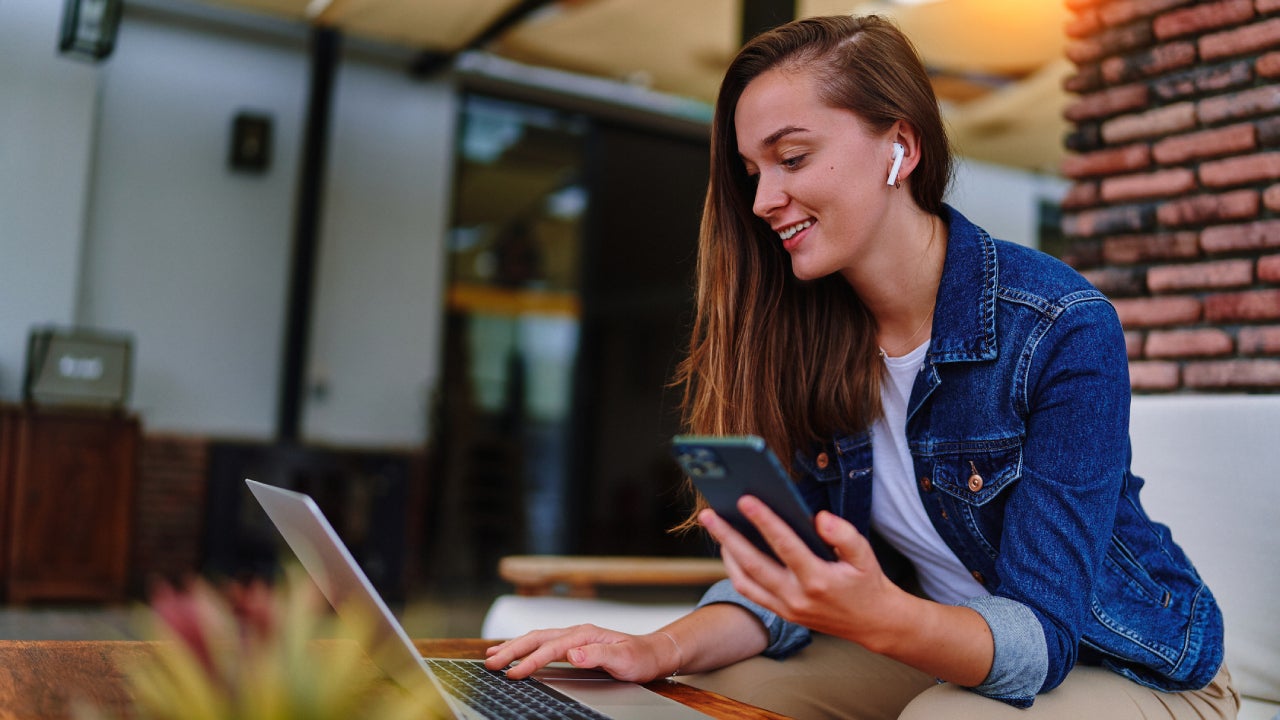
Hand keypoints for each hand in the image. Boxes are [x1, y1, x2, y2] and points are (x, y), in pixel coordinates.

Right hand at [484, 625, 679, 681]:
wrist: (653, 653)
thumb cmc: (640, 658)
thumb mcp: (624, 659)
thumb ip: (598, 655)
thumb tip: (572, 653)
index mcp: (585, 634)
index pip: (551, 648)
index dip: (530, 661)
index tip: (513, 673)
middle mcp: (576, 632)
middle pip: (536, 638)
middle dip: (511, 650)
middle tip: (490, 663)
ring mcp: (574, 637)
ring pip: (536, 638)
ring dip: (514, 646)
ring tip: (492, 655)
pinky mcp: (573, 644)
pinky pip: (543, 643)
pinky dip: (525, 646)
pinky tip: (516, 652)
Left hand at [699, 496, 905, 649]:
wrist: (871, 623)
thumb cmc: (865, 582)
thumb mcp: (865, 555)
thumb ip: (844, 534)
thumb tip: (818, 518)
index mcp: (818, 579)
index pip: (785, 545)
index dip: (764, 521)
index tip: (745, 499)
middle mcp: (797, 596)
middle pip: (753, 563)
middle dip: (728, 536)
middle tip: (708, 513)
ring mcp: (786, 607)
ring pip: (744, 580)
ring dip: (726, 553)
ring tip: (715, 527)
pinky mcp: (781, 612)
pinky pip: (750, 592)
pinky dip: (735, 570)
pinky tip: (730, 549)